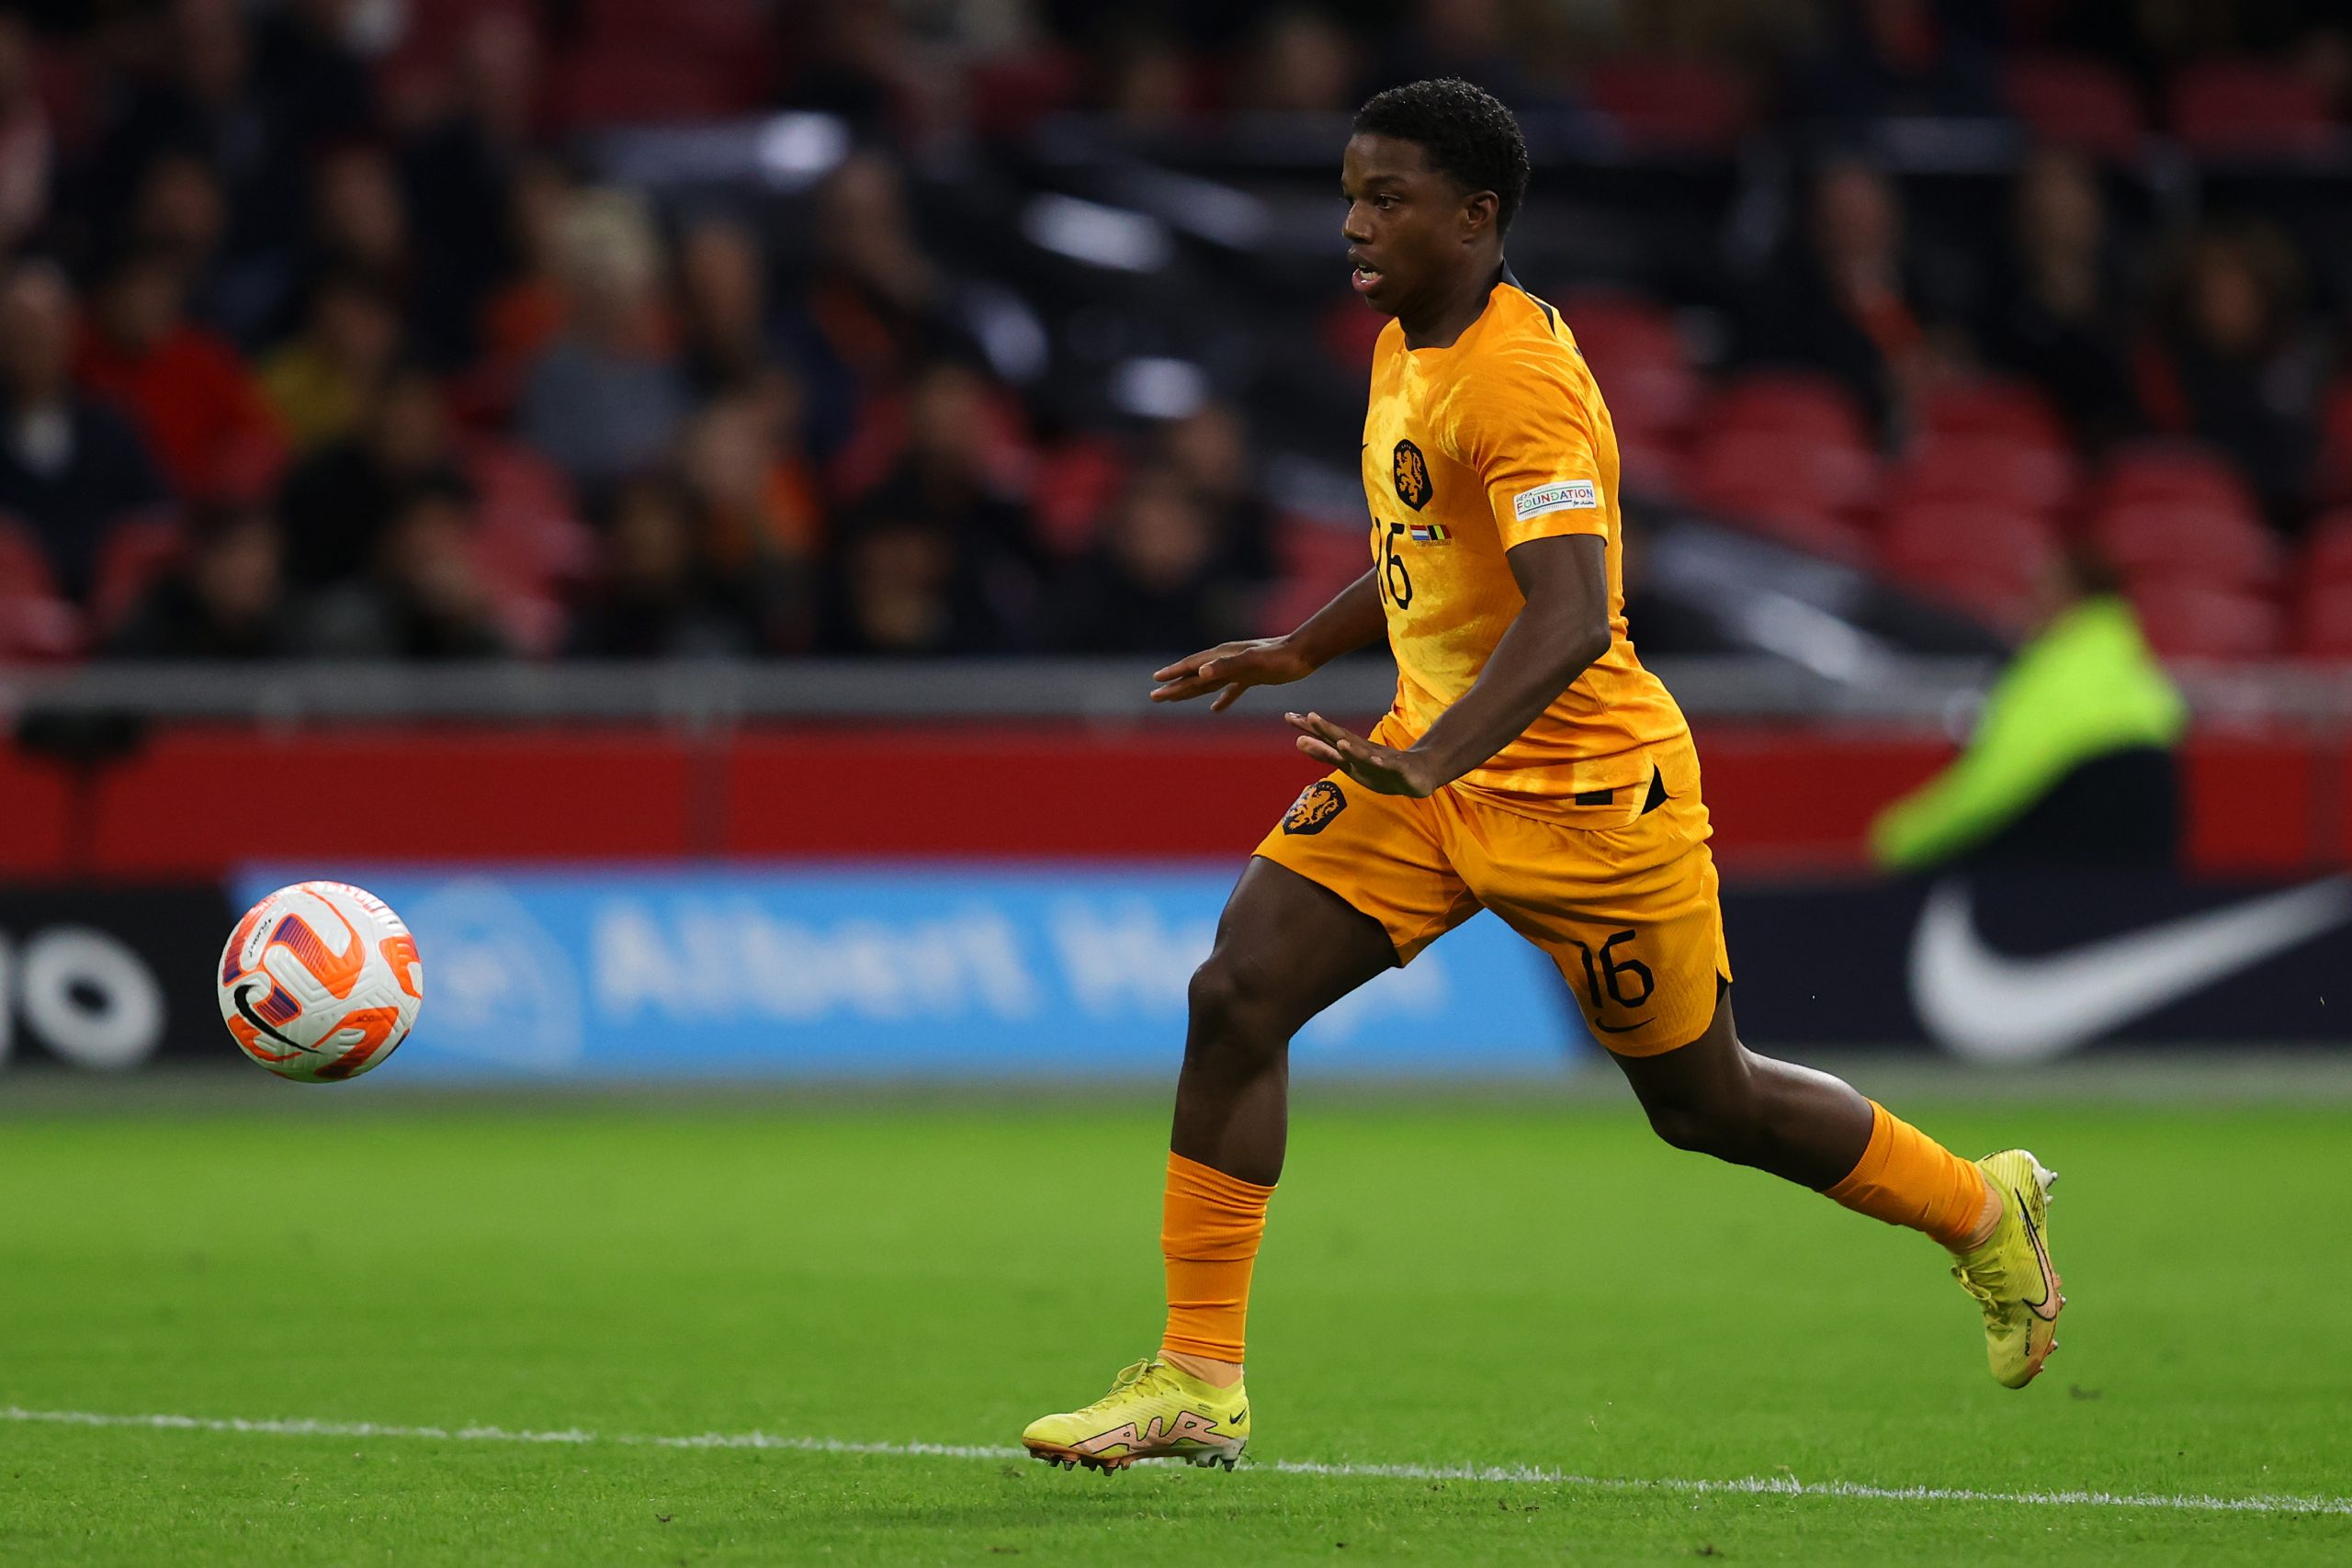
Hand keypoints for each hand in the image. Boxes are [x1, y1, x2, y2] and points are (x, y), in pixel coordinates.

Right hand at [1150, 638, 1316, 711]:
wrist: (1304, 653)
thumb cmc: (1279, 658)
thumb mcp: (1252, 663)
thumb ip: (1225, 667)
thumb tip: (1199, 673)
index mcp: (1221, 657)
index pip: (1191, 666)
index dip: (1173, 674)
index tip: (1155, 682)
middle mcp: (1226, 661)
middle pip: (1195, 675)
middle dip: (1175, 686)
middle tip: (1155, 696)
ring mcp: (1238, 668)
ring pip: (1209, 682)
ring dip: (1191, 690)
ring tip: (1175, 698)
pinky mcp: (1251, 676)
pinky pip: (1230, 689)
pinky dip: (1221, 699)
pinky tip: (1216, 709)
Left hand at [1285, 711, 1441, 797]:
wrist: (1420, 772)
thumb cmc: (1380, 768)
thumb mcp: (1348, 763)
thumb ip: (1324, 753)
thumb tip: (1297, 741)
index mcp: (1351, 751)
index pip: (1326, 737)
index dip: (1308, 728)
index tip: (1288, 716)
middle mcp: (1364, 751)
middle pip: (1343, 739)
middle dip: (1327, 730)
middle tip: (1311, 717)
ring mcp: (1382, 760)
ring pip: (1365, 754)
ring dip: (1354, 748)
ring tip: (1341, 743)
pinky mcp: (1399, 770)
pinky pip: (1390, 767)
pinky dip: (1383, 764)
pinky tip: (1377, 761)